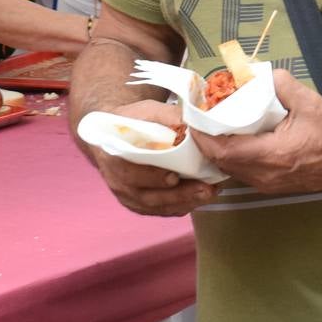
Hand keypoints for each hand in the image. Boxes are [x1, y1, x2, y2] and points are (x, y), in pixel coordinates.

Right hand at [85, 98, 214, 216]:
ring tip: (209, 193)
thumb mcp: (146, 111)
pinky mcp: (139, 204)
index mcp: (113, 157)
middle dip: (178, 195)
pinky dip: (181, 206)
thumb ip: (167, 116)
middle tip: (205, 189)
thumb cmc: (131, 121)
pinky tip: (200, 198)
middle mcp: (117, 181)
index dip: (151, 177)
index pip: (129, 173)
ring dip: (184, 202)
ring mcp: (128, 196)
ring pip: (156, 207)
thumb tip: (193, 120)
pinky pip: (161, 210)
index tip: (173, 177)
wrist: (114, 134)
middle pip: (147, 197)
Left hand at [191, 69, 321, 196]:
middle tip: (201, 118)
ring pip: (230, 170)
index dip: (202, 135)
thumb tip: (256, 73)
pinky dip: (232, 157)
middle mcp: (265, 175)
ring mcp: (268, 184)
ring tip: (214, 126)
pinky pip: (242, 172)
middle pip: (221, 162)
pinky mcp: (273, 186)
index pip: (223, 150)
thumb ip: (281, 84)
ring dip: (218, 150)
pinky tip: (234, 139)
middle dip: (206, 141)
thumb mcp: (309, 101)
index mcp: (272, 154)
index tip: (194, 116)